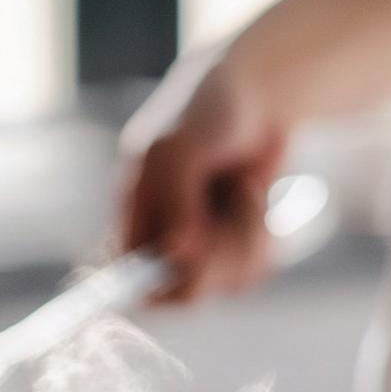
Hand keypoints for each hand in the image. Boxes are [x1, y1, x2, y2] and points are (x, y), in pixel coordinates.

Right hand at [118, 46, 287, 303]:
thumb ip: (176, 201)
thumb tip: (178, 254)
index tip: (187, 260)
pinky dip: (263, 235)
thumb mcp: (181, 149)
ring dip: (247, 234)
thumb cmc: (210, 115)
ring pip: (225, 282)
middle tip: (232, 203)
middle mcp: (159, 244)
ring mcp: (198, 253)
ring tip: (244, 186)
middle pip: (184, 290)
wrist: (259, 101)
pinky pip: (252, 272)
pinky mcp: (233, 255)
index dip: (155, 282)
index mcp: (132, 219)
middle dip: (218, 253)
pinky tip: (254, 195)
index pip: (127, 278)